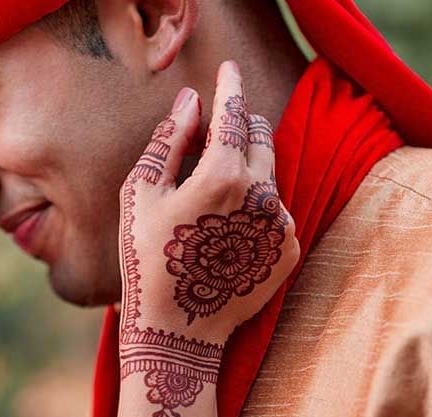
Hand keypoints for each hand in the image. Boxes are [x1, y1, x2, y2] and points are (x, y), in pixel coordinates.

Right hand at [117, 61, 298, 416]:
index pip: (234, 113)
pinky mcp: (290, 250)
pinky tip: (226, 231)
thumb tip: (190, 101)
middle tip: (215, 135)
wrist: (178, 332)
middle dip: (241, 126)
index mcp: (224, 175)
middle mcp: (263, 195)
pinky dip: (256, 207)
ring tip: (212, 197)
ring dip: (246, 171)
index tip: (228, 69)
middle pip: (260, 138)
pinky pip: (277, 212)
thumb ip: (168, 142)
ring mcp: (281, 224)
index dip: (229, 87)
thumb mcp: (141, 197)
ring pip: (270, 175)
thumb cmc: (147, 263)